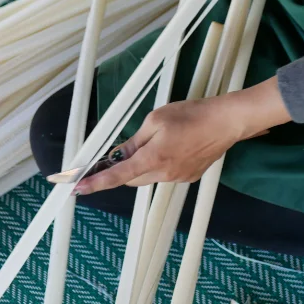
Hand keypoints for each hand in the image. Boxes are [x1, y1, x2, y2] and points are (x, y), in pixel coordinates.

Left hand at [73, 77, 291, 194]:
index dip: (96, 182)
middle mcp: (165, 174)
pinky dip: (161, 164)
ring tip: (157, 141)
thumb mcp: (156, 120)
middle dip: (123, 168)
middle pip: (132, 178)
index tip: (77, 188)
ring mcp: (179, 178)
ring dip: (143, 165)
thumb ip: (136, 140)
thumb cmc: (190, 114)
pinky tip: (174, 146)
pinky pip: (166, 173)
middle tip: (120, 152)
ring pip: (149, 176)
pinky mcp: (190, 176)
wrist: (226, 122)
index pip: (118, 175)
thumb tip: (120, 155)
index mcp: (153, 158)